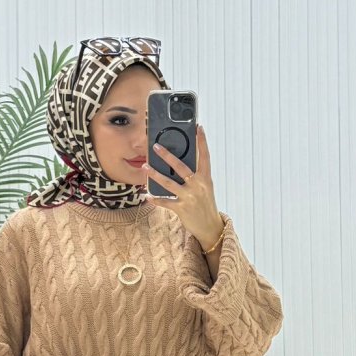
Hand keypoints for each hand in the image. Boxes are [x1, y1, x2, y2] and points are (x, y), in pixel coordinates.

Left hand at [142, 124, 222, 250]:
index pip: (205, 156)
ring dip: (155, 174)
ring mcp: (189, 197)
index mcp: (205, 178)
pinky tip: (147, 195)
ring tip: (145, 167)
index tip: (199, 128)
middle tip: (156, 146)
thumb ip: (196, 176)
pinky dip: (155, 199)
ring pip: (169, 183)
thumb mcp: (205, 188)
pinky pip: (165, 202)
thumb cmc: (205, 205)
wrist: (210, 227)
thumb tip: (181, 163)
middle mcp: (198, 186)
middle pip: (181, 167)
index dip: (202, 142)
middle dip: (167, 156)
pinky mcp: (181, 209)